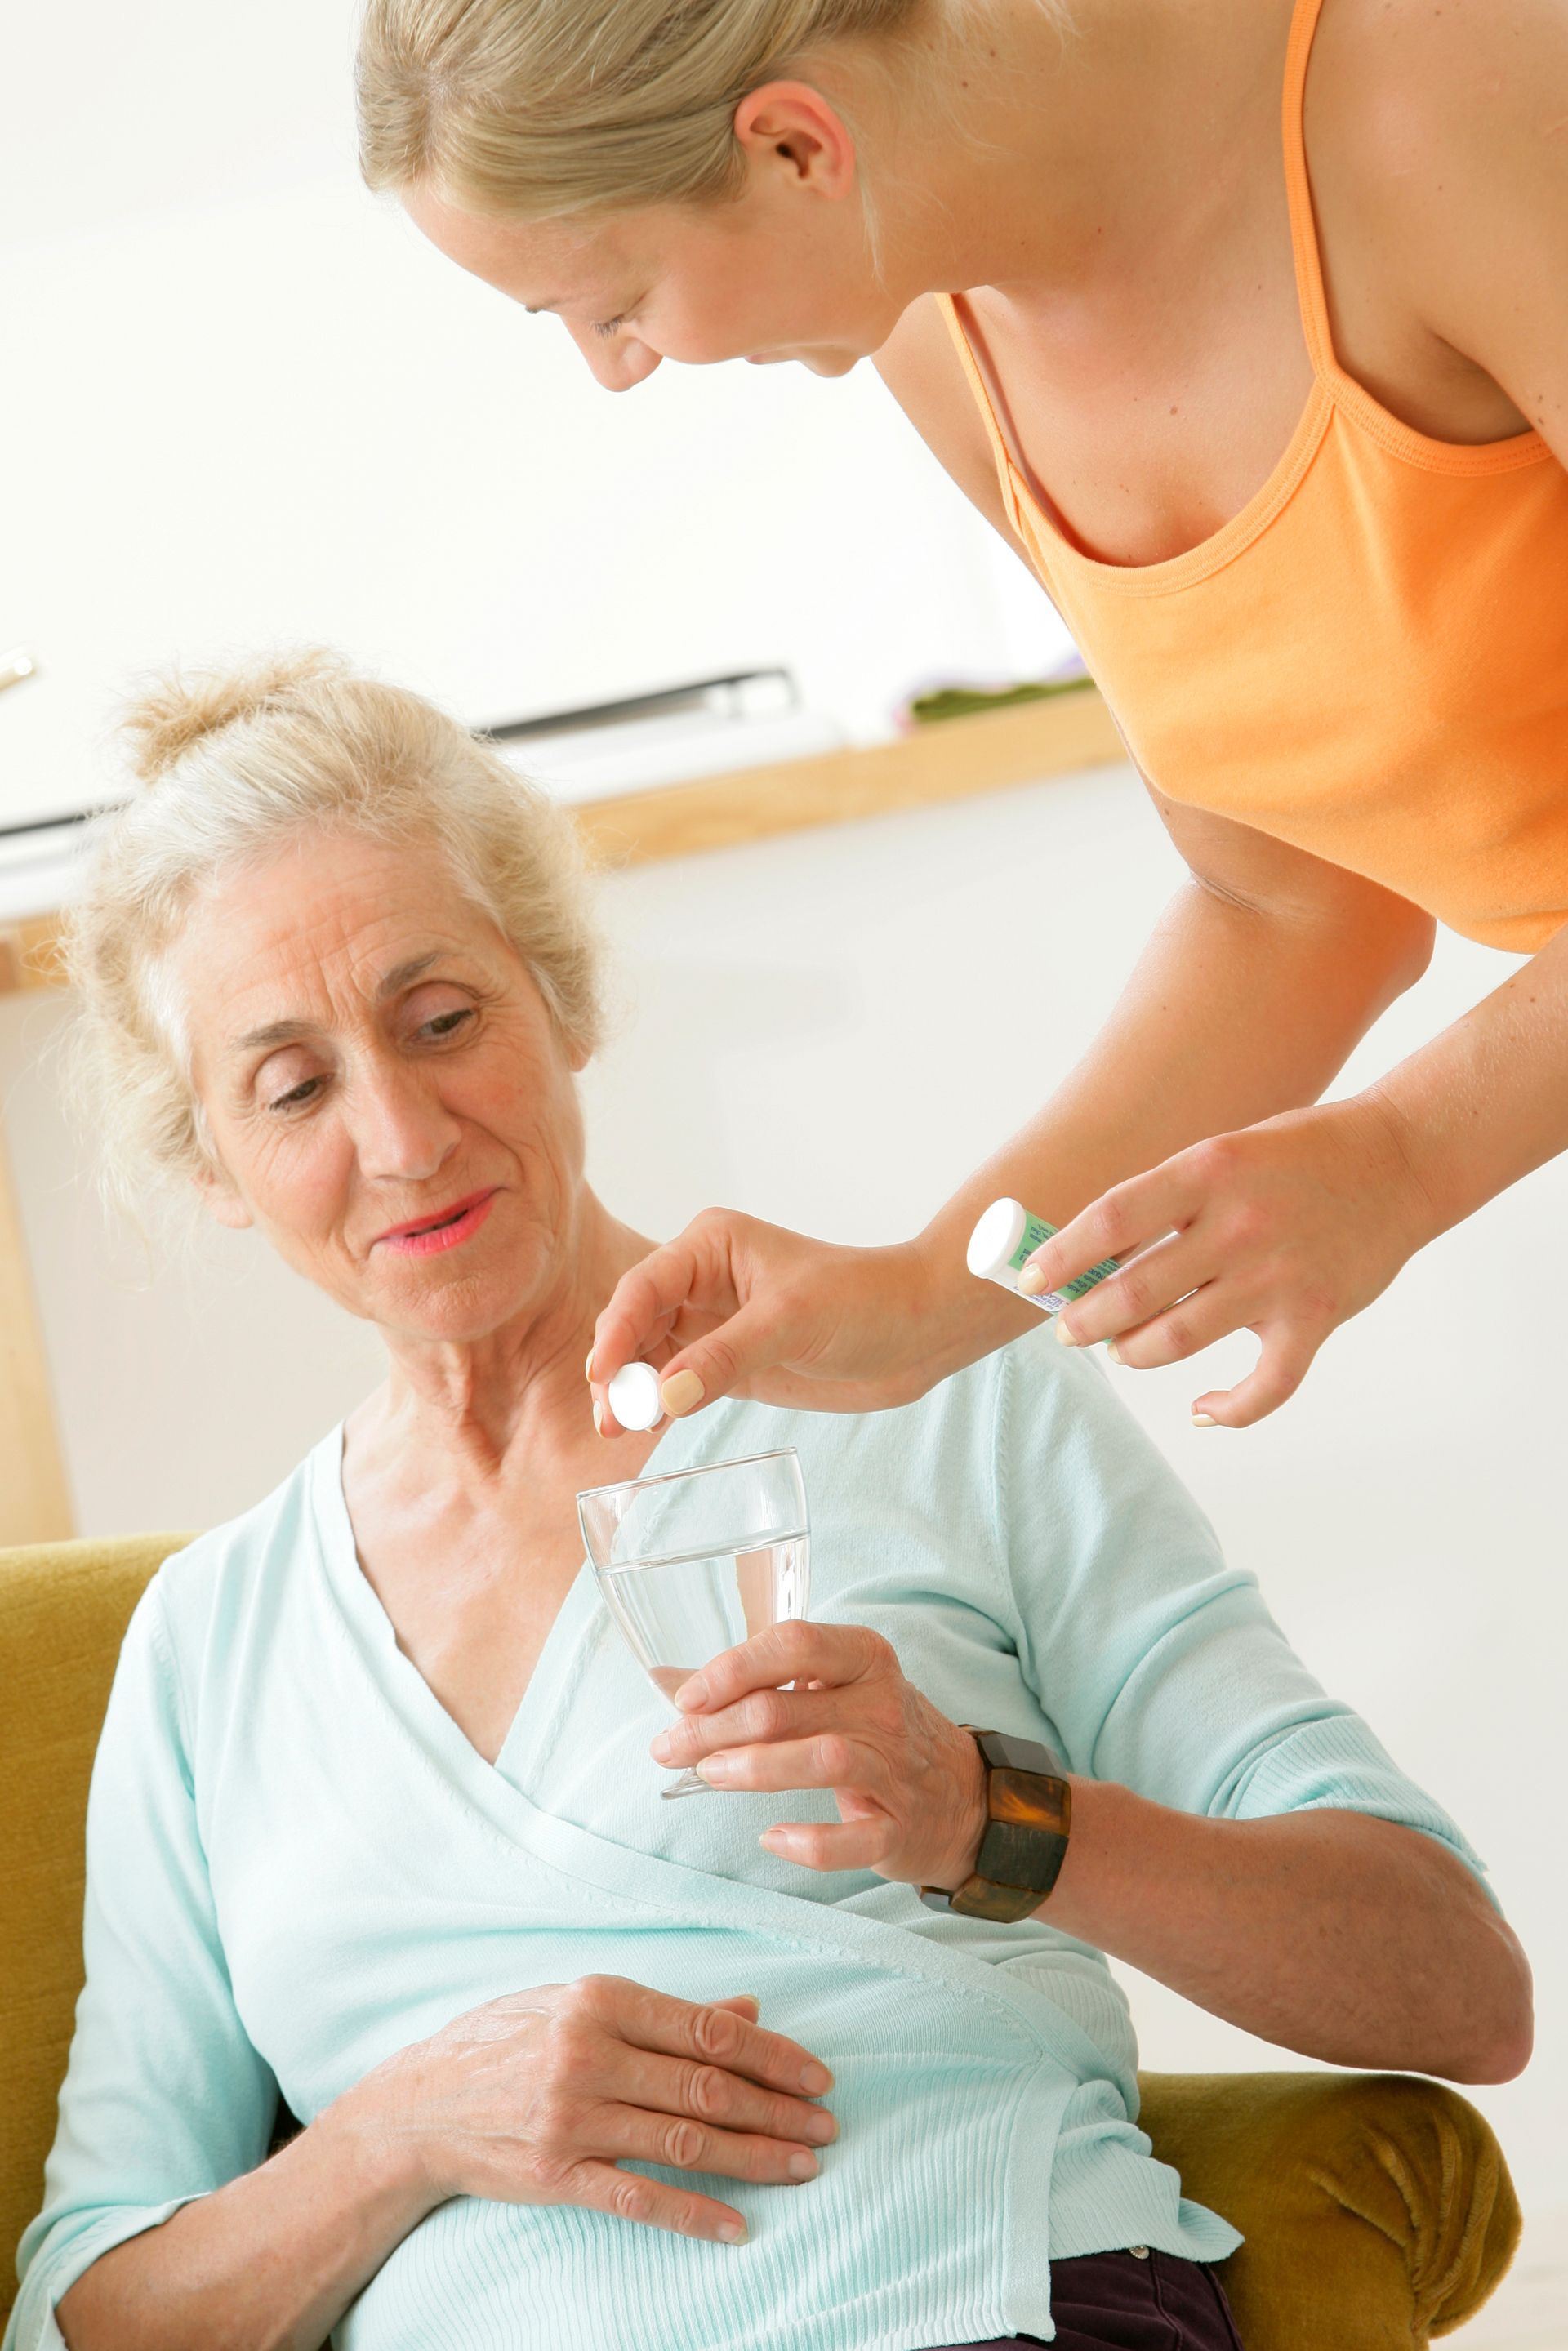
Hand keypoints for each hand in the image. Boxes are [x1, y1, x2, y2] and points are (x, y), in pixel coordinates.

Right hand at [353, 1977, 836, 2244]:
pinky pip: (638, 2197)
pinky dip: (693, 2213)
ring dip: (753, 2156)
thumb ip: (665, 2012)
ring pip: (683, 2140)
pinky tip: (737, 2226)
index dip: (772, 2054)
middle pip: (706, 2086)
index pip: (707, 2030)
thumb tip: (747, 2010)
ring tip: (803, 2167)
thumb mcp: (578, 2004)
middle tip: (827, 2126)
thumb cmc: (508, 2041)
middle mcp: (589, 2054)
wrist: (421, 2106)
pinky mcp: (556, 2174)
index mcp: (601, 1999)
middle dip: (777, 2109)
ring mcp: (572, 2117)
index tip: (817, 2074)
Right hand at [588, 1211, 1021, 1431]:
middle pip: (636, 1323)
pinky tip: (646, 1428)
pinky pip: (677, 1383)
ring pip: (650, 1357)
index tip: (603, 1376)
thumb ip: (725, 1357)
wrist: (919, 1331)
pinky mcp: (728, 1362)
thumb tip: (666, 1395)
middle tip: (611, 1417)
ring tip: (619, 1430)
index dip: (617, 1331)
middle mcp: (702, 1280)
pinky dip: (659, 1404)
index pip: (645, 1286)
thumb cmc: (865, 1301)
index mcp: (710, 1245)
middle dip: (617, 1367)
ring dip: (633, 1391)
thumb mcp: (791, 1323)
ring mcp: (713, 1323)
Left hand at [649, 1622, 987, 1891]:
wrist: (961, 1798)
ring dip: (754, 1768)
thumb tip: (666, 1682)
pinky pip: (855, 1838)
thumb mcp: (833, 1691)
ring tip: (707, 1776)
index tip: (687, 1697)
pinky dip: (809, 1843)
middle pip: (788, 1706)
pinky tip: (772, 1837)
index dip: (734, 1667)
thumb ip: (759, 1684)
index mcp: (863, 1659)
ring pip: (822, 1759)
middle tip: (670, 1747)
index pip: (795, 1643)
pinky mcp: (900, 1828)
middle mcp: (882, 1704)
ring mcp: (895, 1767)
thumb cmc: (877, 1734)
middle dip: (717, 1727)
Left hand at [1020, 1098, 1430, 1426]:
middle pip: (1133, 1292)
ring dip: (1136, 1354)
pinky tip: (1199, 1410)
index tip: (1028, 1280)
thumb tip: (1094, 1253)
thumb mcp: (1225, 1152)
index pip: (1111, 1219)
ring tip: (1122, 1350)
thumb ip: (1170, 1199)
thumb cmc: (1301, 1155)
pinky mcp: (1316, 1318)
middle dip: (1085, 1320)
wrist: (1403, 1160)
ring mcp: (1279, 1275)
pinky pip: (1262, 1387)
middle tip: (1068, 1328)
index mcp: (1208, 1171)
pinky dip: (1225, 1410)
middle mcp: (1240, 1224)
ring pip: (1180, 1339)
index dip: (1059, 1257)